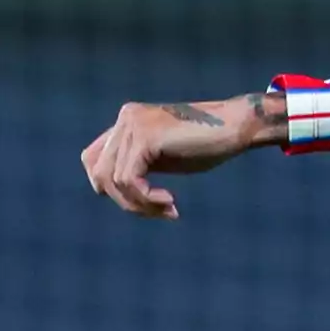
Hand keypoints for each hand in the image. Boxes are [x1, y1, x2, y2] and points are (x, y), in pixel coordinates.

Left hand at [81, 94, 286, 219]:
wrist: (237, 126)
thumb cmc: (209, 143)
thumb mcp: (164, 155)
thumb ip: (138, 163)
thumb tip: (111, 191)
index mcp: (127, 121)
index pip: (92, 159)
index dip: (107, 188)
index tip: (142, 202)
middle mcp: (125, 118)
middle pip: (99, 174)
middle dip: (127, 202)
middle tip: (160, 212)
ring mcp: (133, 125)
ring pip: (113, 181)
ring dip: (140, 204)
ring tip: (168, 209)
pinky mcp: (145, 138)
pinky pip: (129, 180)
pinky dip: (147, 199)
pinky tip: (170, 202)